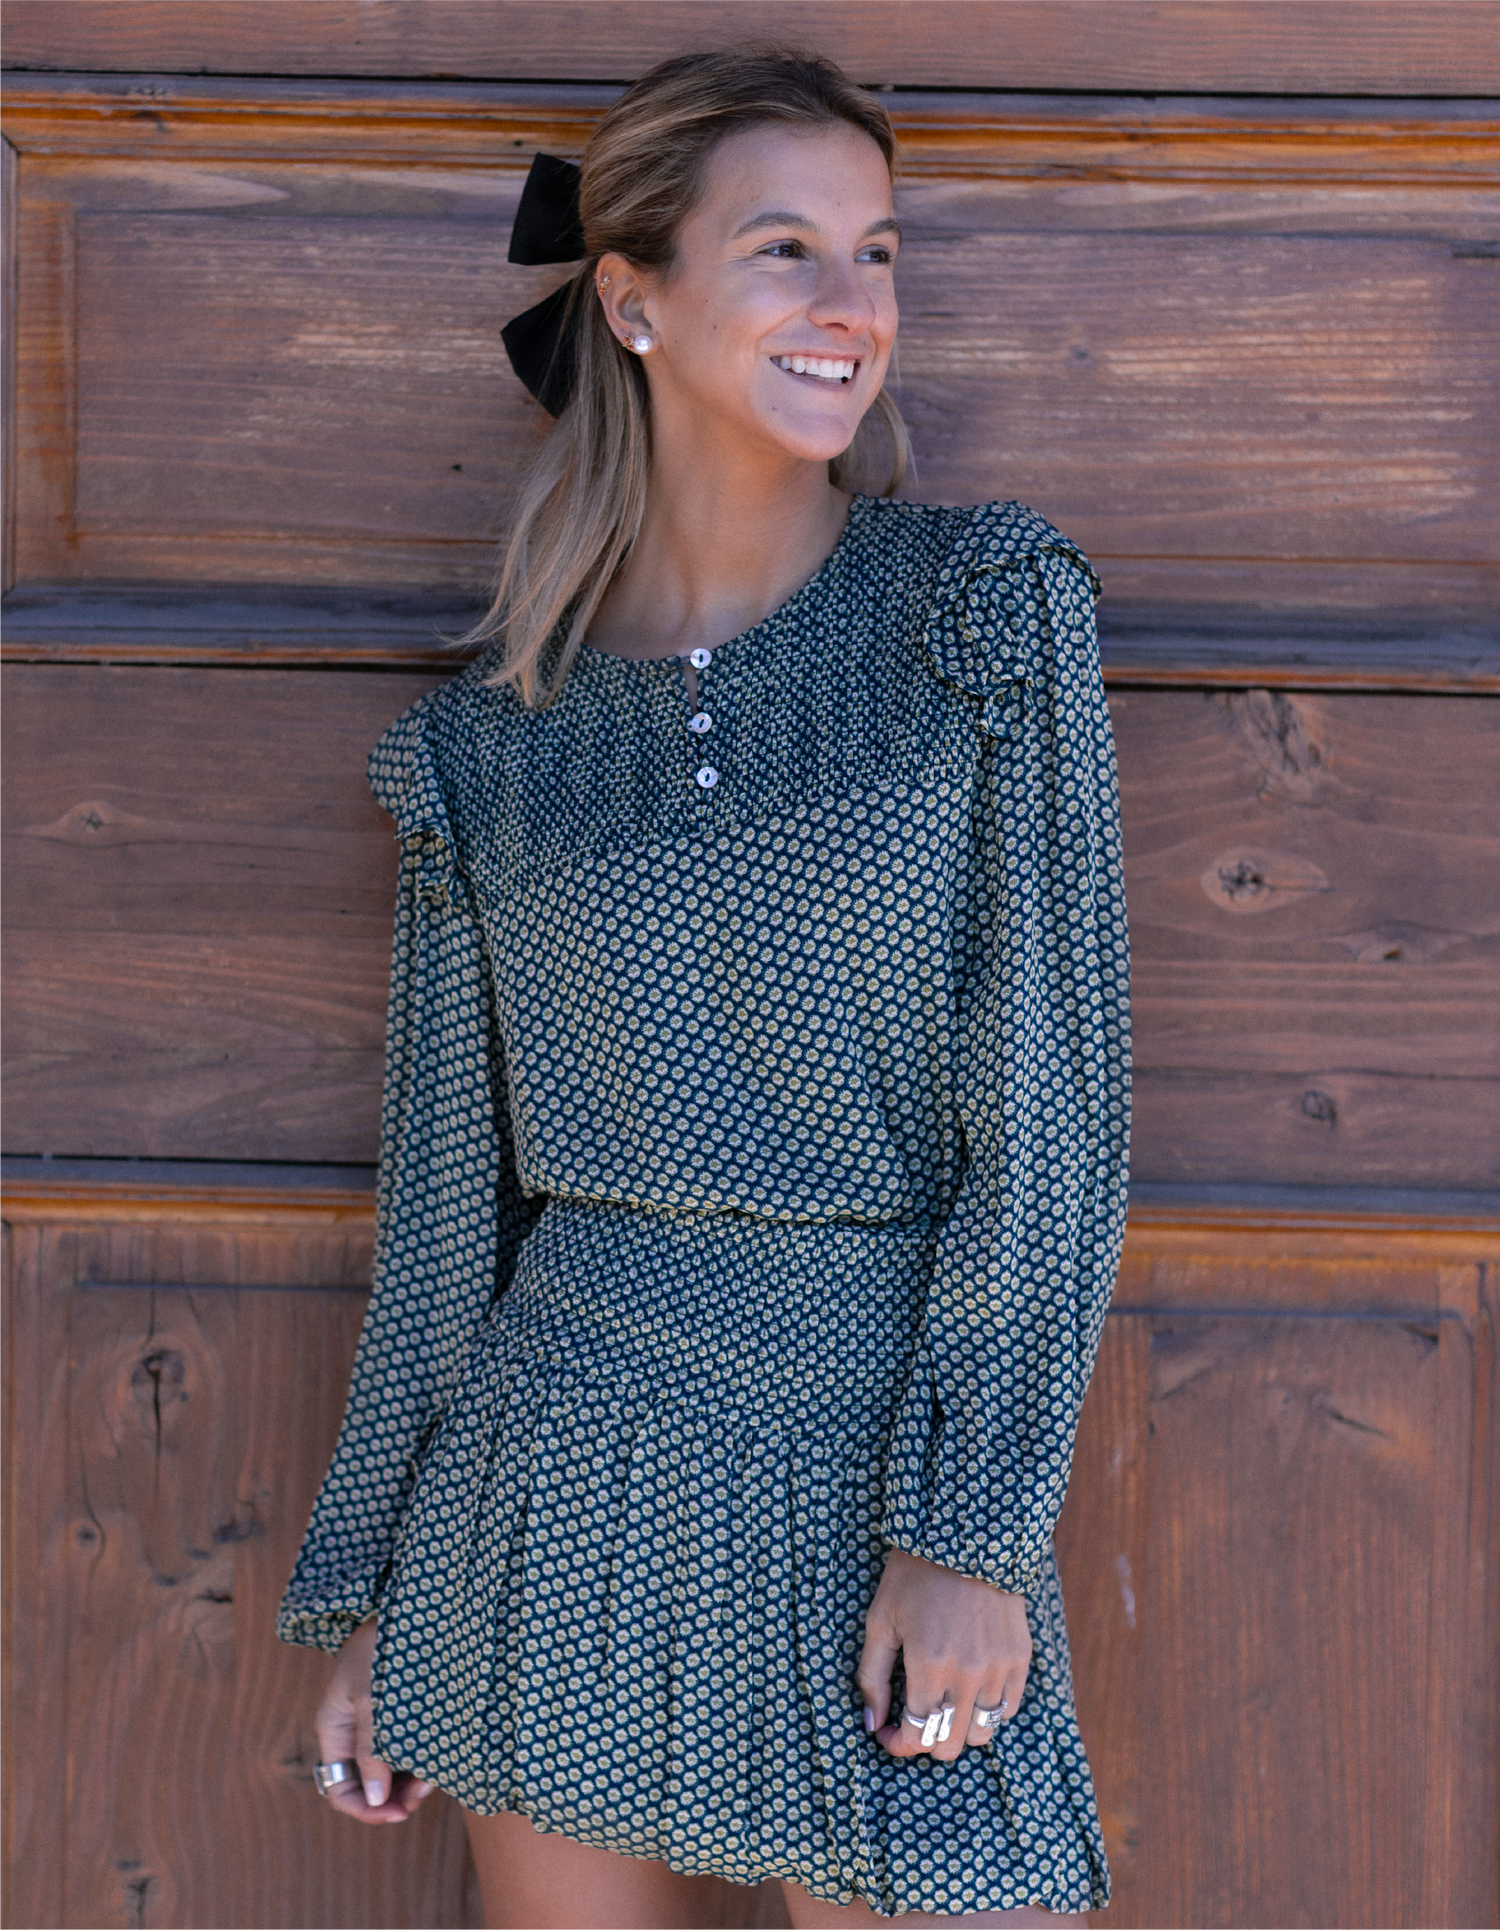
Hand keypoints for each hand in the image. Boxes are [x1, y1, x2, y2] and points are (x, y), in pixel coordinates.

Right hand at [315, 1619, 436, 1823]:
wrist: (409, 1601)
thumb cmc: (383, 1645)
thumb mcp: (373, 1698)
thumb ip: (371, 1748)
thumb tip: (374, 1799)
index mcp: (336, 1729)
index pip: (340, 1788)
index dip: (365, 1809)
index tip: (397, 1812)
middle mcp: (354, 1732)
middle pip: (367, 1785)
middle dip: (392, 1797)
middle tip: (421, 1795)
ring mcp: (377, 1723)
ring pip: (390, 1771)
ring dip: (410, 1782)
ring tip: (433, 1778)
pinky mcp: (402, 1712)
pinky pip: (408, 1750)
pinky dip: (421, 1761)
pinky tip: (438, 1760)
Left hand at [857, 1549, 1031, 1759]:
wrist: (966, 1534)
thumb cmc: (915, 1575)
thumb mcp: (880, 1620)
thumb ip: (872, 1676)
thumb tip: (872, 1724)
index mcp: (929, 1665)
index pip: (916, 1734)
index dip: (898, 1744)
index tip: (888, 1734)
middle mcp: (968, 1674)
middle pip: (949, 1743)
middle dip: (924, 1742)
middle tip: (912, 1721)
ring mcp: (999, 1668)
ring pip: (981, 1734)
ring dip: (957, 1731)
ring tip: (942, 1708)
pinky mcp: (1020, 1658)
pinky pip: (1007, 1710)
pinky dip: (987, 1713)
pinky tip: (970, 1694)